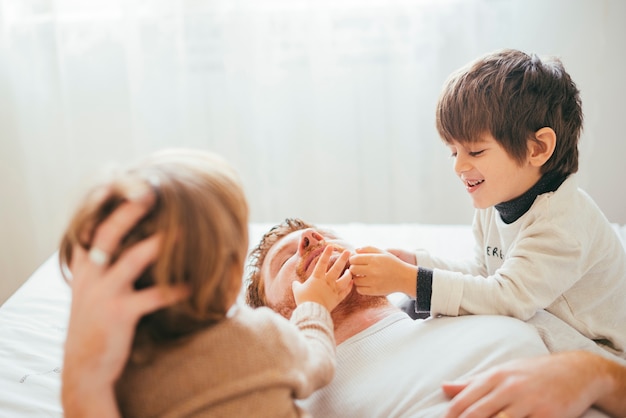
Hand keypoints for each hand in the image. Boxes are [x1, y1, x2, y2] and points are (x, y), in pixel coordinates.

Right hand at [62, 194, 188, 417]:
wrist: (85, 367)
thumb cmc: (96, 323)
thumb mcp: (91, 290)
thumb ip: (104, 264)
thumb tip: (134, 238)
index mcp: (84, 266)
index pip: (90, 225)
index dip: (103, 201)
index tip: (121, 176)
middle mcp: (90, 275)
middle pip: (109, 232)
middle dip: (131, 208)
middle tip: (153, 190)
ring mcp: (103, 293)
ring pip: (132, 258)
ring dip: (160, 243)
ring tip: (184, 230)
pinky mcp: (118, 313)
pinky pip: (153, 296)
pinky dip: (175, 289)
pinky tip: (192, 287)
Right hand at [292, 246, 352, 312]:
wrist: (311, 312)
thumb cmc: (303, 300)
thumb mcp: (297, 291)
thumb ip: (297, 285)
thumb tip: (295, 283)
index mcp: (317, 278)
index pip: (322, 263)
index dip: (326, 254)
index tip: (330, 246)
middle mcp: (327, 282)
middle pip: (337, 268)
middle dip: (342, 259)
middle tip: (347, 251)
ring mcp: (333, 290)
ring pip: (345, 279)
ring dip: (348, 274)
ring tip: (350, 270)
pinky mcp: (337, 298)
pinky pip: (346, 291)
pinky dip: (350, 287)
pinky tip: (352, 282)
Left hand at [349, 247, 416, 296]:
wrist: (404, 277)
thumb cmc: (392, 263)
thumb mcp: (382, 252)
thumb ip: (368, 249)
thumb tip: (355, 250)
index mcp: (374, 259)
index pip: (354, 259)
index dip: (353, 259)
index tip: (356, 261)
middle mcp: (373, 270)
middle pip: (352, 269)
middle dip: (353, 268)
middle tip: (358, 269)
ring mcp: (374, 282)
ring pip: (355, 280)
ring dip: (356, 278)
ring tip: (362, 276)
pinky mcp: (375, 291)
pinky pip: (359, 290)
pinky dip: (360, 287)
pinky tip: (365, 283)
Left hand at [442, 351, 616, 417]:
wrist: (577, 371)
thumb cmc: (534, 372)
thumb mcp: (502, 371)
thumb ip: (473, 383)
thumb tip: (444, 388)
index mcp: (495, 376)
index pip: (464, 401)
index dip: (451, 416)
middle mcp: (508, 388)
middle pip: (477, 414)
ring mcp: (528, 402)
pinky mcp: (547, 415)